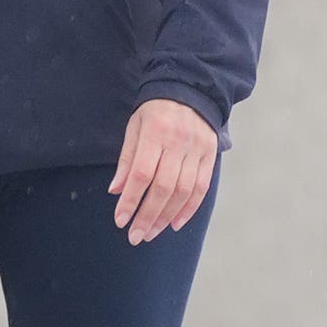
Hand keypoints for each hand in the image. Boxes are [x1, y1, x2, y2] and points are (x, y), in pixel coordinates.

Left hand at [109, 98, 216, 244]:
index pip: (142, 174)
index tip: (120, 220)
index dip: (131, 200)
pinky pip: (201, 188)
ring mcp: (198, 150)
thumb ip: (127, 159)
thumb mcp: (135, 127)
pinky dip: (189, 209)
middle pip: (163, 187)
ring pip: (183, 192)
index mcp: (155, 132)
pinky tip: (175, 223)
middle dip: (148, 216)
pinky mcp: (210, 156)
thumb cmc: (155, 111)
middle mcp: (179, 142)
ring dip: (166, 217)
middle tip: (135, 236)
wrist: (190, 89)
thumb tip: (116, 191)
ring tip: (151, 232)